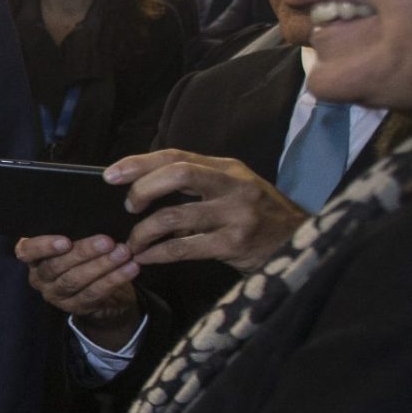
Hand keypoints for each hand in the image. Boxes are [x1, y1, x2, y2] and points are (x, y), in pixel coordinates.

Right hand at [14, 233, 141, 350]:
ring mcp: (56, 295)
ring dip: (102, 266)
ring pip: (75, 280)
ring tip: (123, 253)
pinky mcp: (75, 308)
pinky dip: (114, 279)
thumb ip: (74, 233)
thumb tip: (94, 213)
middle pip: (56, 266)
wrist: (101, 292)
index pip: (27, 252)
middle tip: (107, 241)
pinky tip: (131, 268)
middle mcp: (39, 278)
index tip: (65, 241)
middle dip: (83, 253)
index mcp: (34, 258)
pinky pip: (94, 293)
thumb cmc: (84, 257)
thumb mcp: (74, 243)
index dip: (43, 246)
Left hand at [107, 149, 310, 273]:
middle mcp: (233, 185)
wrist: (300, 243)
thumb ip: (197, 184)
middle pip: (177, 175)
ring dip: (143, 231)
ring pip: (174, 216)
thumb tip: (144, 186)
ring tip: (133, 242)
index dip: (140, 162)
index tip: (111, 174)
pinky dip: (157, 253)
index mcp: (227, 168)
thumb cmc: (258, 216)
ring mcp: (236, 214)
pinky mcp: (235, 244)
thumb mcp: (233, 189)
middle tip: (127, 207)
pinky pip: (183, 248)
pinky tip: (146, 257)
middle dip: (142, 189)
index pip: (176, 155)